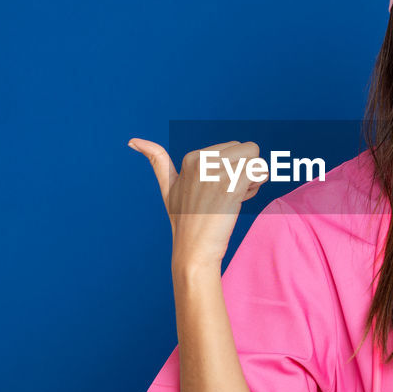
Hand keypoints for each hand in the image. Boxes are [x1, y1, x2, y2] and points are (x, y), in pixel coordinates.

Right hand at [127, 138, 267, 269]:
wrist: (194, 250)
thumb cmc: (184, 221)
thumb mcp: (168, 187)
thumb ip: (157, 161)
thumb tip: (132, 140)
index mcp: (192, 157)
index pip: (234, 146)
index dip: (232, 168)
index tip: (216, 188)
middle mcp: (204, 160)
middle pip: (249, 149)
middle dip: (245, 170)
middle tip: (228, 193)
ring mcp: (217, 173)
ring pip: (257, 160)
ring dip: (253, 180)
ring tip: (234, 197)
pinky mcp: (232, 185)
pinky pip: (260, 172)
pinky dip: (256, 187)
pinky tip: (240, 201)